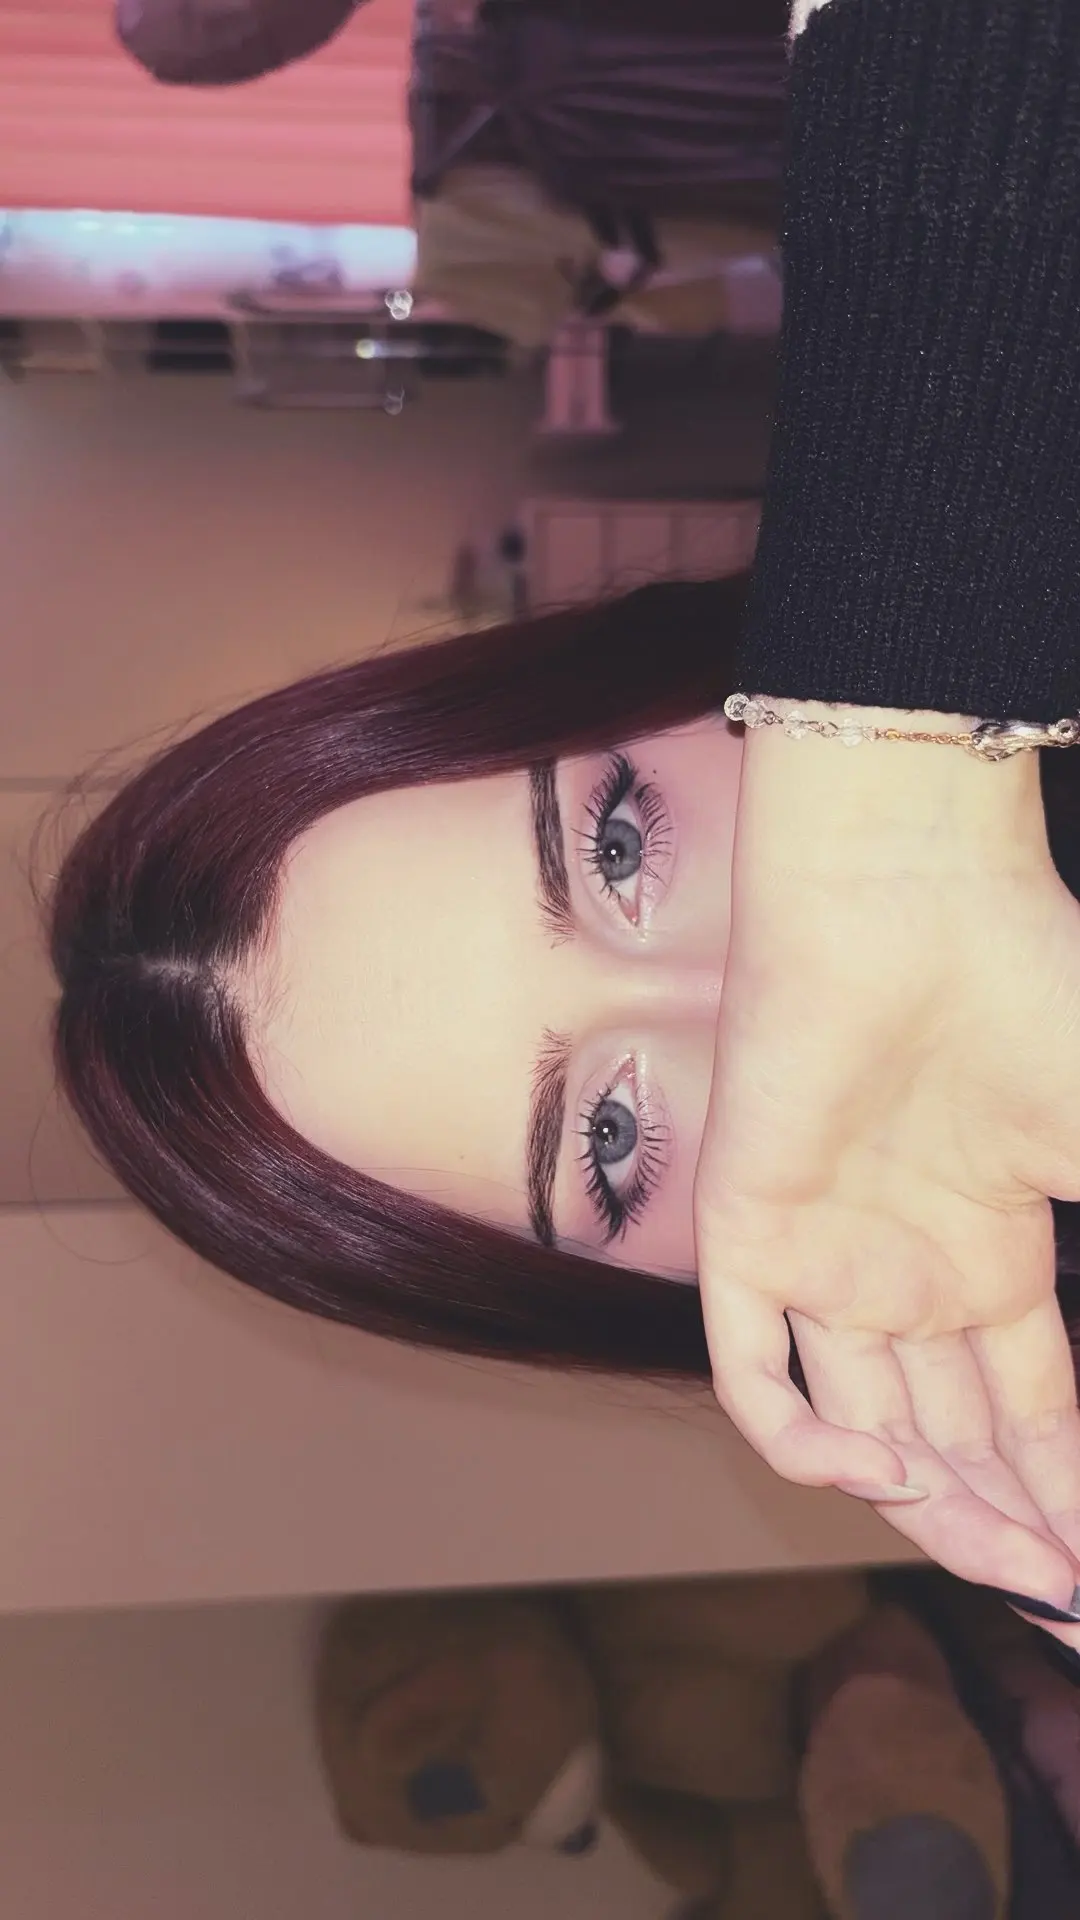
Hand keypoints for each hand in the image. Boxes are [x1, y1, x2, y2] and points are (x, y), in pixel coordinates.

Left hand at [696, 706, 1079, 1628]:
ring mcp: (826, 1259)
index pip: (1032, 1417)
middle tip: (1068, 1600)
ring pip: (866, 1427)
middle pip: (955, 1441)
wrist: (910, 895)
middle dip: (1012, 1526)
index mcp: (993, 1255)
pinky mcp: (746, 1235)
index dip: (1069, 1498)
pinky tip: (892, 1475)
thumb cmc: (1033, 994)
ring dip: (933, 1510)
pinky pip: (755, 1377)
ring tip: (1012, 1570)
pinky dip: (810, 1445)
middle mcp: (907, 1272)